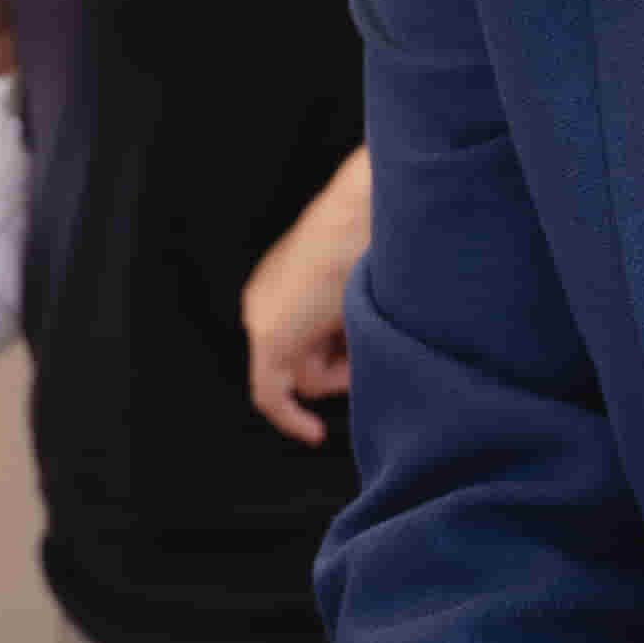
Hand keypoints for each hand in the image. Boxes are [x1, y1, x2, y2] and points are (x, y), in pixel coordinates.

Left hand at [239, 160, 367, 444]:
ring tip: (371, 336)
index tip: (358, 373)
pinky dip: (290, 417)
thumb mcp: (366, 276)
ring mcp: (264, 319)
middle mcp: (264, 300)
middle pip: (302, 359)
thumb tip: (375, 345)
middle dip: (343, 366)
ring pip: (303, 376)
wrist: (370, 209)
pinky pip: (271, 395)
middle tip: (376, 346)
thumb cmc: (379, 231)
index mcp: (283, 281)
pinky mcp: (273, 338)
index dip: (334, 360)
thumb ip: (356, 312)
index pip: (302, 340)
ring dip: (342, 373)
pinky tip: (313, 433)